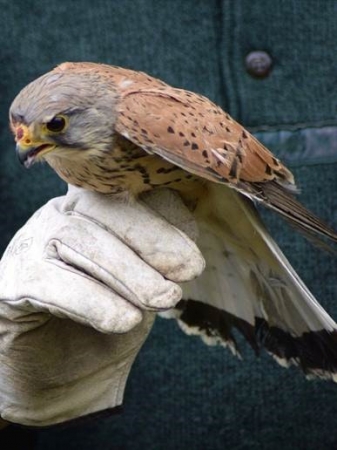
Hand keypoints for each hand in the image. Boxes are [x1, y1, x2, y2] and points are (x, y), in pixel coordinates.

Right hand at [0, 187, 203, 426]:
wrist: (66, 376)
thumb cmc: (110, 319)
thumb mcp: (146, 283)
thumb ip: (161, 252)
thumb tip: (187, 221)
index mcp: (94, 210)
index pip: (127, 196)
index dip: (162, 222)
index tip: (194, 263)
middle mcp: (60, 216)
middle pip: (102, 209)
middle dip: (149, 242)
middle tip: (186, 276)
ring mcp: (31, 243)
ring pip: (77, 238)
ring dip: (127, 271)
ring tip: (163, 300)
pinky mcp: (11, 281)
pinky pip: (48, 281)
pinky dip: (91, 300)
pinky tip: (123, 321)